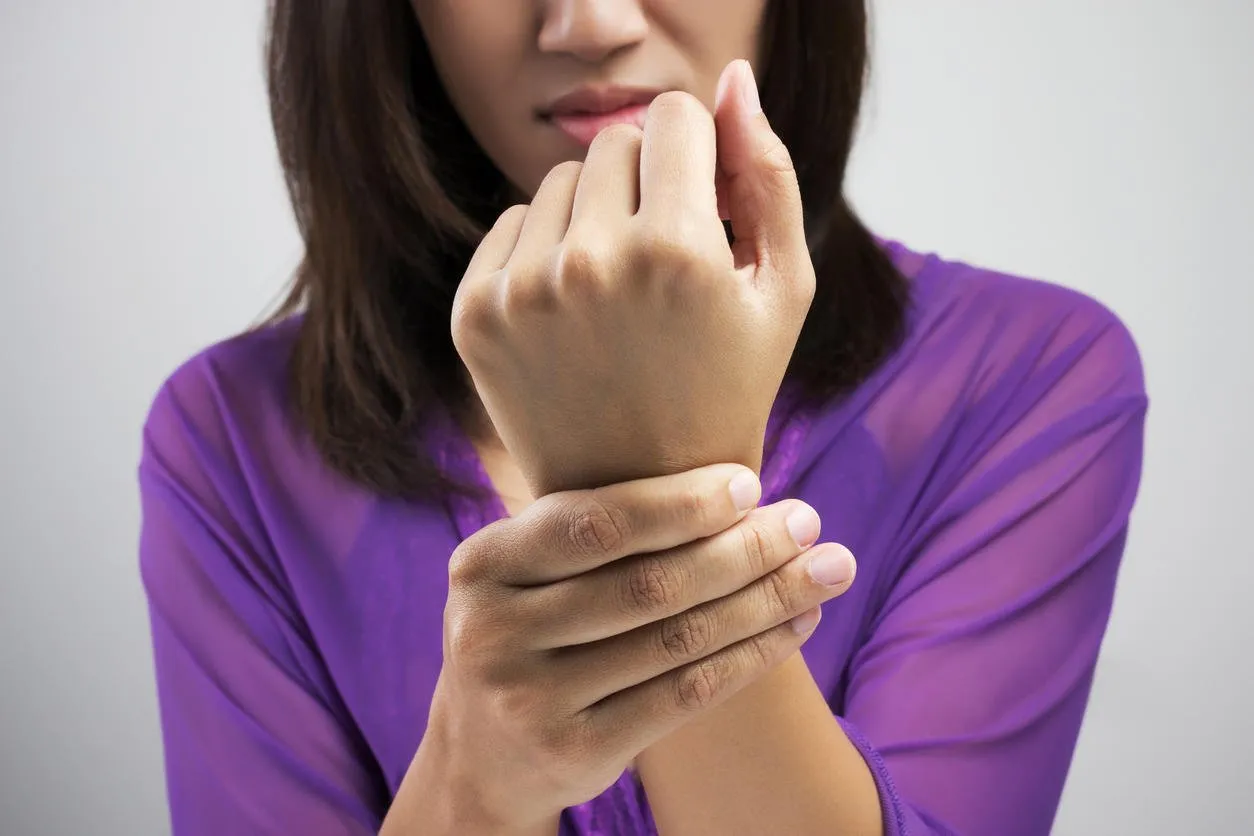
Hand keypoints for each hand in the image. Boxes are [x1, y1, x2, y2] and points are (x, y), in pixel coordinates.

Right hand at [424, 463, 854, 826]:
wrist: (482, 756)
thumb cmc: (528, 631)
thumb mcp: (525, 573)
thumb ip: (595, 529)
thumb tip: (734, 483)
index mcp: (482, 565)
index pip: (594, 524)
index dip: (679, 504)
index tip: (750, 485)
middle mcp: (493, 633)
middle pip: (648, 584)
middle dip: (742, 549)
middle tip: (809, 523)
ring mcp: (531, 700)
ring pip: (677, 640)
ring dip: (765, 600)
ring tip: (827, 570)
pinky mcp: (575, 751)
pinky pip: (685, 694)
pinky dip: (751, 655)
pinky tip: (796, 625)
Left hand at [451, 61, 814, 495]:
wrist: (641, 496)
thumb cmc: (729, 386)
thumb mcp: (783, 289)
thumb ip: (769, 173)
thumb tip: (732, 79)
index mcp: (677, 253)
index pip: (674, 117)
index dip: (699, 156)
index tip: (706, 206)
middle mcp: (590, 263)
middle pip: (613, 141)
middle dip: (648, 181)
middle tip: (664, 256)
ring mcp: (522, 290)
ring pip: (559, 180)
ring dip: (594, 212)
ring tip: (621, 288)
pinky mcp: (474, 313)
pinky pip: (511, 224)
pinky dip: (544, 248)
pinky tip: (575, 308)